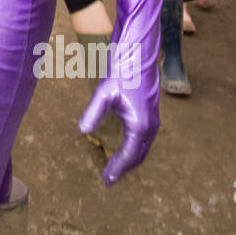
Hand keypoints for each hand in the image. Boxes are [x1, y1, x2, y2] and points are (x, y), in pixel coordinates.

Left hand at [78, 65, 157, 185]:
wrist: (140, 54)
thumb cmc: (123, 72)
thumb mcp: (104, 93)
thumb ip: (93, 113)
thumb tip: (82, 132)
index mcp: (140, 125)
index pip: (128, 155)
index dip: (117, 169)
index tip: (106, 180)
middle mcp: (150, 126)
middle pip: (137, 156)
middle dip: (122, 169)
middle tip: (108, 179)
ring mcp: (153, 121)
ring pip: (142, 149)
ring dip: (128, 160)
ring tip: (113, 168)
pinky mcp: (150, 115)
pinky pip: (143, 140)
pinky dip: (133, 150)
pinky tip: (122, 150)